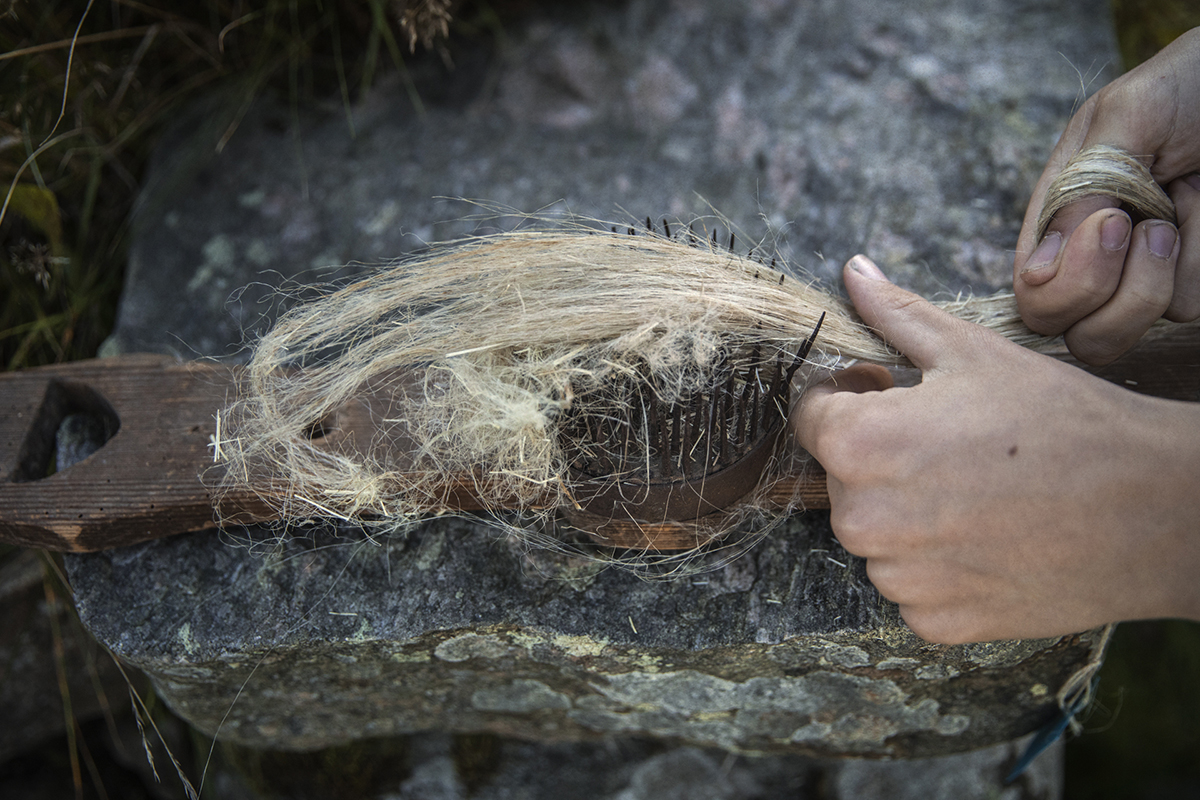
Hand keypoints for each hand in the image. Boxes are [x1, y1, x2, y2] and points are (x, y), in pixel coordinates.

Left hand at [793, 255, 1199, 643]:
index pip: (809, 415)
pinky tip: (989, 537)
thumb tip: (853, 272)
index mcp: (859, 445)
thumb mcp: (973, 352)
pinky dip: (938, 565)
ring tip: (978, 491)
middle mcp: (862, 519)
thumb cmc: (1063, 422)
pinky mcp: (934, 622)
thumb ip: (895, 315)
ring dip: (907, 514)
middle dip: (880, 455)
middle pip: (841, 477)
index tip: (887, 392)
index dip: (847, 395)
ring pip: (874, 535)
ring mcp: (897, 578)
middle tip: (952, 443)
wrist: (1156, 510)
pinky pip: (909, 585)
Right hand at [1014, 27, 1199, 365]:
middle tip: (1153, 228)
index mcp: (1053, 219)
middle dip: (1114, 295)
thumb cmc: (1183, 87)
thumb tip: (1037, 272)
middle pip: (1076, 332)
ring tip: (1185, 202)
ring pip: (1128, 328)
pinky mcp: (1183, 280)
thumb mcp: (1125, 118)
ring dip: (1165, 271)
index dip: (1067, 283)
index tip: (1113, 221)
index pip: (1033, 295)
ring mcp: (1137, 274)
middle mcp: (1088, 258)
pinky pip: (1184, 309)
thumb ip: (1079, 189)